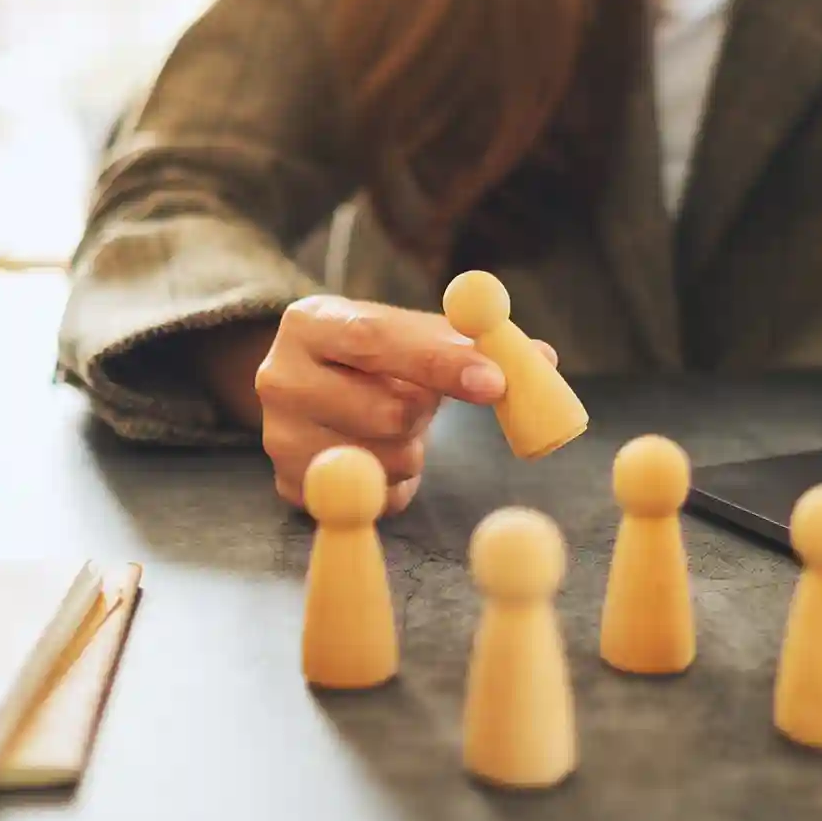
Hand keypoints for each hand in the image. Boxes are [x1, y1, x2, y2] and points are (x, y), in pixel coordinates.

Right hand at [224, 295, 556, 514]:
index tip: (496, 381)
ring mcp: (279, 438)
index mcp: (309, 322)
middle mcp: (279, 378)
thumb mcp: (410, 331)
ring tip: (394, 422)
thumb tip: (542, 360)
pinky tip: (380, 452)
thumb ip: (472, 340)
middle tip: (427, 402)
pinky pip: (376, 498)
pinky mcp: (290, 486)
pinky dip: (398, 480)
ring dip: (415, 447)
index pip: (377, 339)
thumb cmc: (374, 354)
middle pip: (386, 410)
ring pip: (388, 459)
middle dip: (427, 410)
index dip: (441, 362)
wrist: (310, 384)